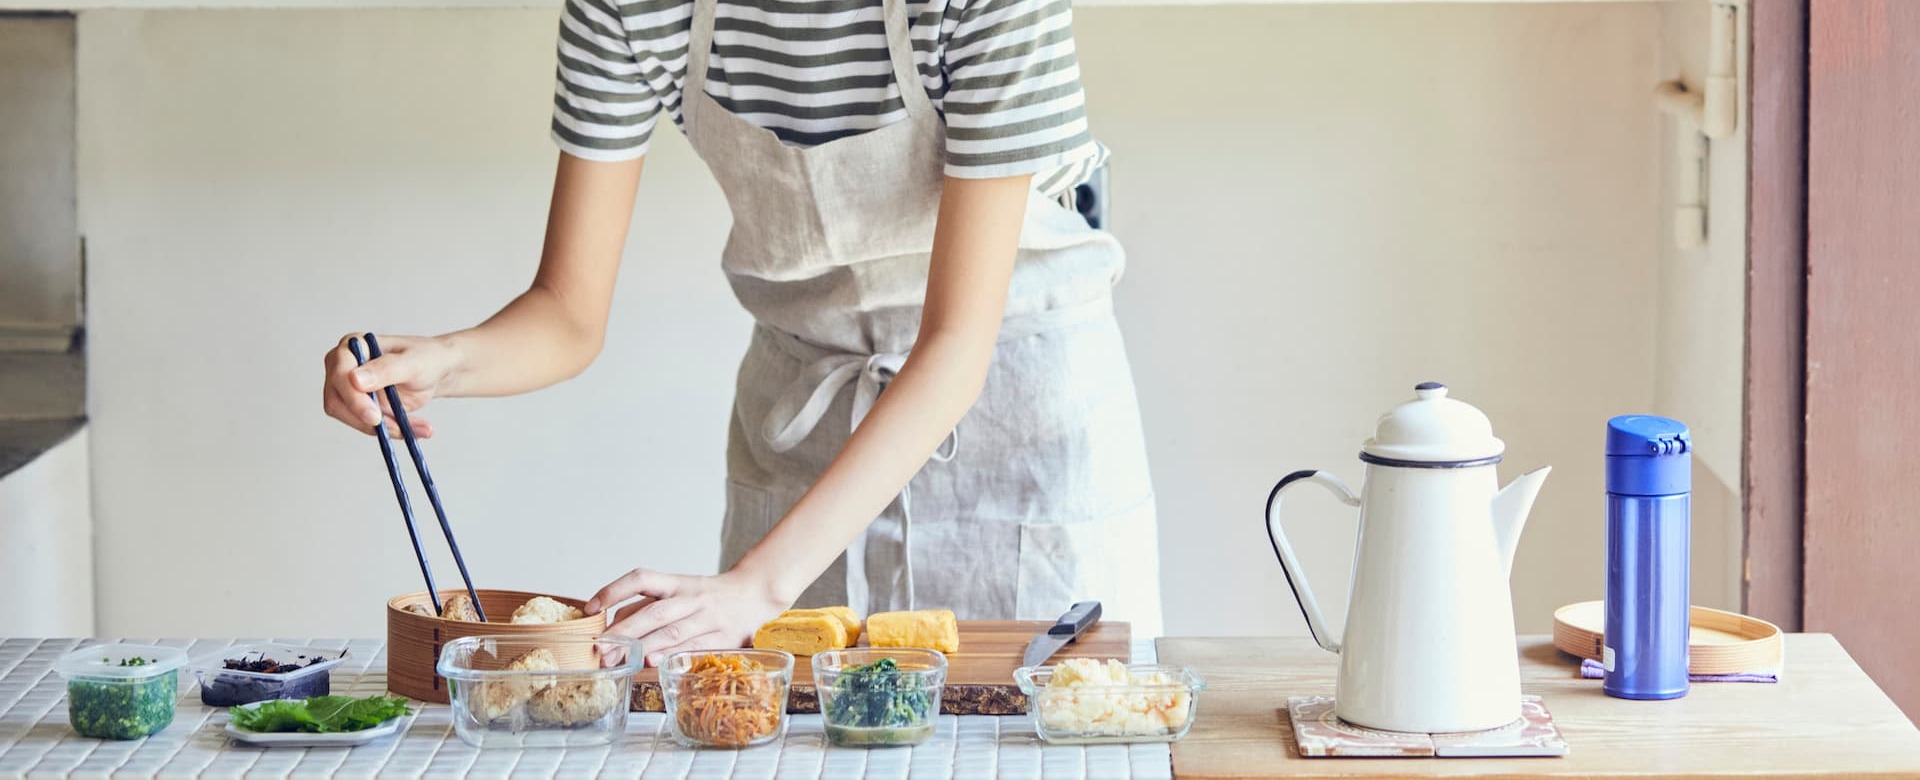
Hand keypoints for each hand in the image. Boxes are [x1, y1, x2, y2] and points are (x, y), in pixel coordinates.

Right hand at [320, 333, 459, 437]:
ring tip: (415, 427)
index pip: (339, 374)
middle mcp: (343, 367)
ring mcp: (348, 389)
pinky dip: (390, 431)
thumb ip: (386, 369)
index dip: (353, 397)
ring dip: (382, 428)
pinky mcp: (359, 407)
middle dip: (365, 419)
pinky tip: (412, 429)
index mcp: (352, 346)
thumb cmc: (425, 358)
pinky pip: (366, 425)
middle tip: (396, 428)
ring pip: (350, 418)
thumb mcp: (412, 362)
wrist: (435, 371)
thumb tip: (354, 379)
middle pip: (336, 400)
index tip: (374, 416)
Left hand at [586, 568, 791, 666]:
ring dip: (643, 647)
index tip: (591, 608)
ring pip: (672, 631)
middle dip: (624, 632)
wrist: (756, 594)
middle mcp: (691, 597)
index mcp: (677, 582)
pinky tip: (653, 662)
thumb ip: (648, 605)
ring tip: (620, 660)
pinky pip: (693, 647)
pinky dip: (672, 655)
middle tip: (601, 650)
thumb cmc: (709, 596)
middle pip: (654, 612)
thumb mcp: (679, 591)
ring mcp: (708, 618)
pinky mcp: (722, 638)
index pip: (642, 579)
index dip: (614, 591)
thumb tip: (611, 625)